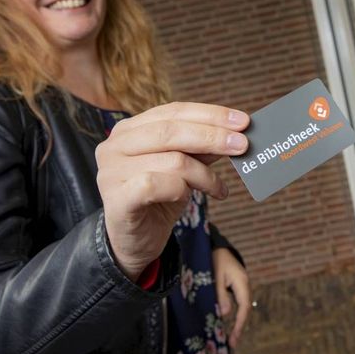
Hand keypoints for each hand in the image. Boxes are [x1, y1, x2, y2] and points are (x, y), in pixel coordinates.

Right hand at [95, 102, 249, 279]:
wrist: (134, 242)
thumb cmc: (159, 200)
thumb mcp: (184, 169)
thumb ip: (202, 148)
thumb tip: (236, 133)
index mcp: (128, 130)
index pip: (173, 111)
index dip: (210, 114)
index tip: (243, 121)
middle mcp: (114, 146)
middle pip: (171, 131)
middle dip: (213, 136)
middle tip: (243, 145)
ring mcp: (111, 172)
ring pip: (171, 160)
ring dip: (204, 174)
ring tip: (218, 188)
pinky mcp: (116, 199)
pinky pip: (156, 184)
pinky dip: (182, 189)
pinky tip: (191, 198)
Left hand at [213, 247, 251, 348]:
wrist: (215, 245)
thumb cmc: (214, 259)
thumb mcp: (214, 276)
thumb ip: (220, 294)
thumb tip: (225, 314)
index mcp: (241, 282)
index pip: (244, 307)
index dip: (239, 323)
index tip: (234, 338)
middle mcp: (245, 284)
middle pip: (245, 309)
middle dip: (239, 326)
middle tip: (232, 344)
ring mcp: (241, 285)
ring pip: (242, 307)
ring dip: (237, 321)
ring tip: (230, 338)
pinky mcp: (235, 286)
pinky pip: (237, 302)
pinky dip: (234, 314)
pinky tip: (228, 323)